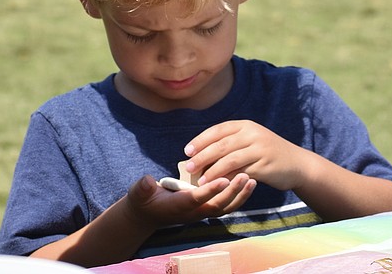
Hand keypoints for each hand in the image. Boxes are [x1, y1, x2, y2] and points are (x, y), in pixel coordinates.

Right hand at [123, 173, 255, 227]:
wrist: (147, 215)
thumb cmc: (143, 200)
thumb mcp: (139, 193)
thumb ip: (143, 188)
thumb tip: (147, 181)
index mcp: (178, 206)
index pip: (197, 198)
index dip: (211, 190)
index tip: (224, 179)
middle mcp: (193, 212)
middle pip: (217, 205)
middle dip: (232, 192)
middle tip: (245, 175)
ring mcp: (201, 213)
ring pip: (225, 207)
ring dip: (239, 196)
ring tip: (252, 179)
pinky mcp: (205, 209)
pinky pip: (225, 205)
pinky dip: (238, 197)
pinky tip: (246, 184)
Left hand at [183, 120, 309, 191]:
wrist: (297, 164)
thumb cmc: (267, 153)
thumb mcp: (250, 140)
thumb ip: (230, 143)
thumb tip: (201, 153)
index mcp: (245, 126)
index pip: (217, 130)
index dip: (200, 140)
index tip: (187, 151)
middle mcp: (252, 135)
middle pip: (221, 145)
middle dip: (202, 156)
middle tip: (188, 167)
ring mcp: (260, 150)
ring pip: (229, 159)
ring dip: (212, 171)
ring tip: (200, 181)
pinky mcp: (265, 166)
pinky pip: (241, 173)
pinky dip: (228, 179)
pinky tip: (219, 186)